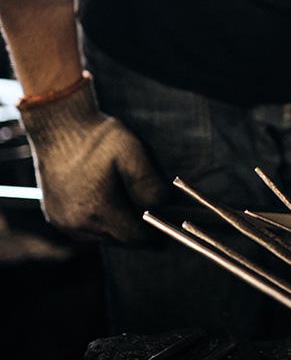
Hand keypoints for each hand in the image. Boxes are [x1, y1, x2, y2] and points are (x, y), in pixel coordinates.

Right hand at [18, 73, 166, 242]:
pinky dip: (97, 222)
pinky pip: (83, 230)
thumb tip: (162, 205)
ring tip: (126, 205)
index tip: (163, 224)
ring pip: (100, 236)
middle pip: (117, 239)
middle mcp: (76, 223)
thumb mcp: (133, 154)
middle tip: (147, 212)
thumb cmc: (97, 138)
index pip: (133, 238)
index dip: (152, 233)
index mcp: (97, 211)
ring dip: (115, 227)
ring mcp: (62, 221)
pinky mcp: (53, 215)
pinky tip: (105, 203)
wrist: (60, 124)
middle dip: (134, 230)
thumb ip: (149, 184)